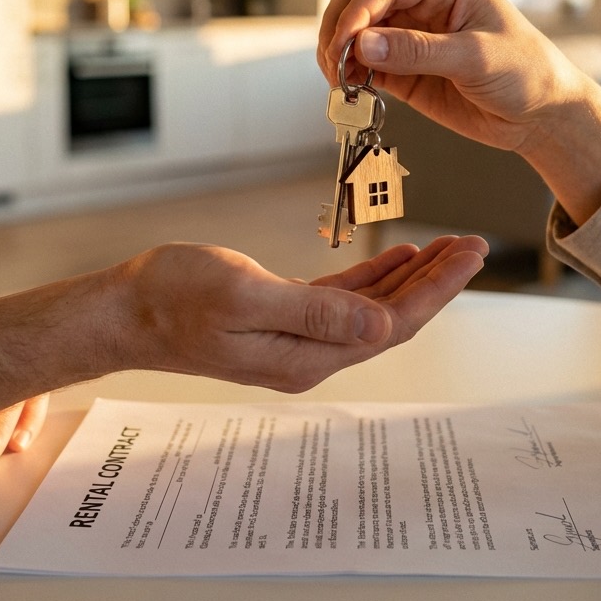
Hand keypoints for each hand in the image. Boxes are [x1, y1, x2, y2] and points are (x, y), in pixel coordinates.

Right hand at [111, 235, 487, 391]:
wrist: (127, 309)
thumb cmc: (174, 296)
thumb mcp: (244, 294)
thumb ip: (315, 311)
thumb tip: (382, 325)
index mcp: (307, 355)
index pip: (392, 324)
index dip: (437, 290)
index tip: (469, 255)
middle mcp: (310, 355)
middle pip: (392, 317)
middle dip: (437, 282)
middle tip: (473, 245)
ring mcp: (298, 340)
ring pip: (374, 308)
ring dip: (411, 278)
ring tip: (446, 247)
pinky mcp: (285, 320)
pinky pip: (344, 301)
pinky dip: (374, 278)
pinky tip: (396, 259)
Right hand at [318, 0, 600, 225]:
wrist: (541, 115)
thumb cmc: (526, 72)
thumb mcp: (476, 57)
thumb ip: (419, 51)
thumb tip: (364, 45)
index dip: (358, 11)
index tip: (345, 43)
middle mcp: (422, 2)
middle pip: (358, 1)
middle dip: (341, 29)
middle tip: (337, 63)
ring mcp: (409, 36)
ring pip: (354, 33)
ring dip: (340, 54)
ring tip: (342, 83)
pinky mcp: (403, 69)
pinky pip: (364, 66)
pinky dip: (350, 77)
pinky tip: (352, 92)